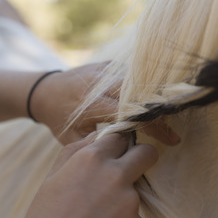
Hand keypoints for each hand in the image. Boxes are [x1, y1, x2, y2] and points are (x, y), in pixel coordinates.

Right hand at [12, 133, 157, 217]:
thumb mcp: (54, 174)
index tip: (117, 156)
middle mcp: (117, 176)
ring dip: (123, 202)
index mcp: (93, 158)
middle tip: (131, 172)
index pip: (122, 138)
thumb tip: (101, 135)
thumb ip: (79, 148)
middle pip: (147, 154)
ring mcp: (131, 204)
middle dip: (142, 158)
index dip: (118, 148)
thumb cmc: (45, 216)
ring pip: (136, 193)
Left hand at [31, 63, 179, 145]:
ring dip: (155, 97)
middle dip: (159, 111)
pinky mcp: (108, 63)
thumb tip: (128, 154)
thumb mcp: (72, 138)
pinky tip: (158, 98)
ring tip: (170, 114)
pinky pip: (132, 72)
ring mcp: (105, 70)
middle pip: (139, 94)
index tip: (171, 140)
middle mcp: (101, 84)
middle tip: (174, 127)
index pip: (131, 114)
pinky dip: (145, 85)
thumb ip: (98, 145)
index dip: (153, 126)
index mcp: (92, 104)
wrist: (44, 90)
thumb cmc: (59, 119)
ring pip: (139, 80)